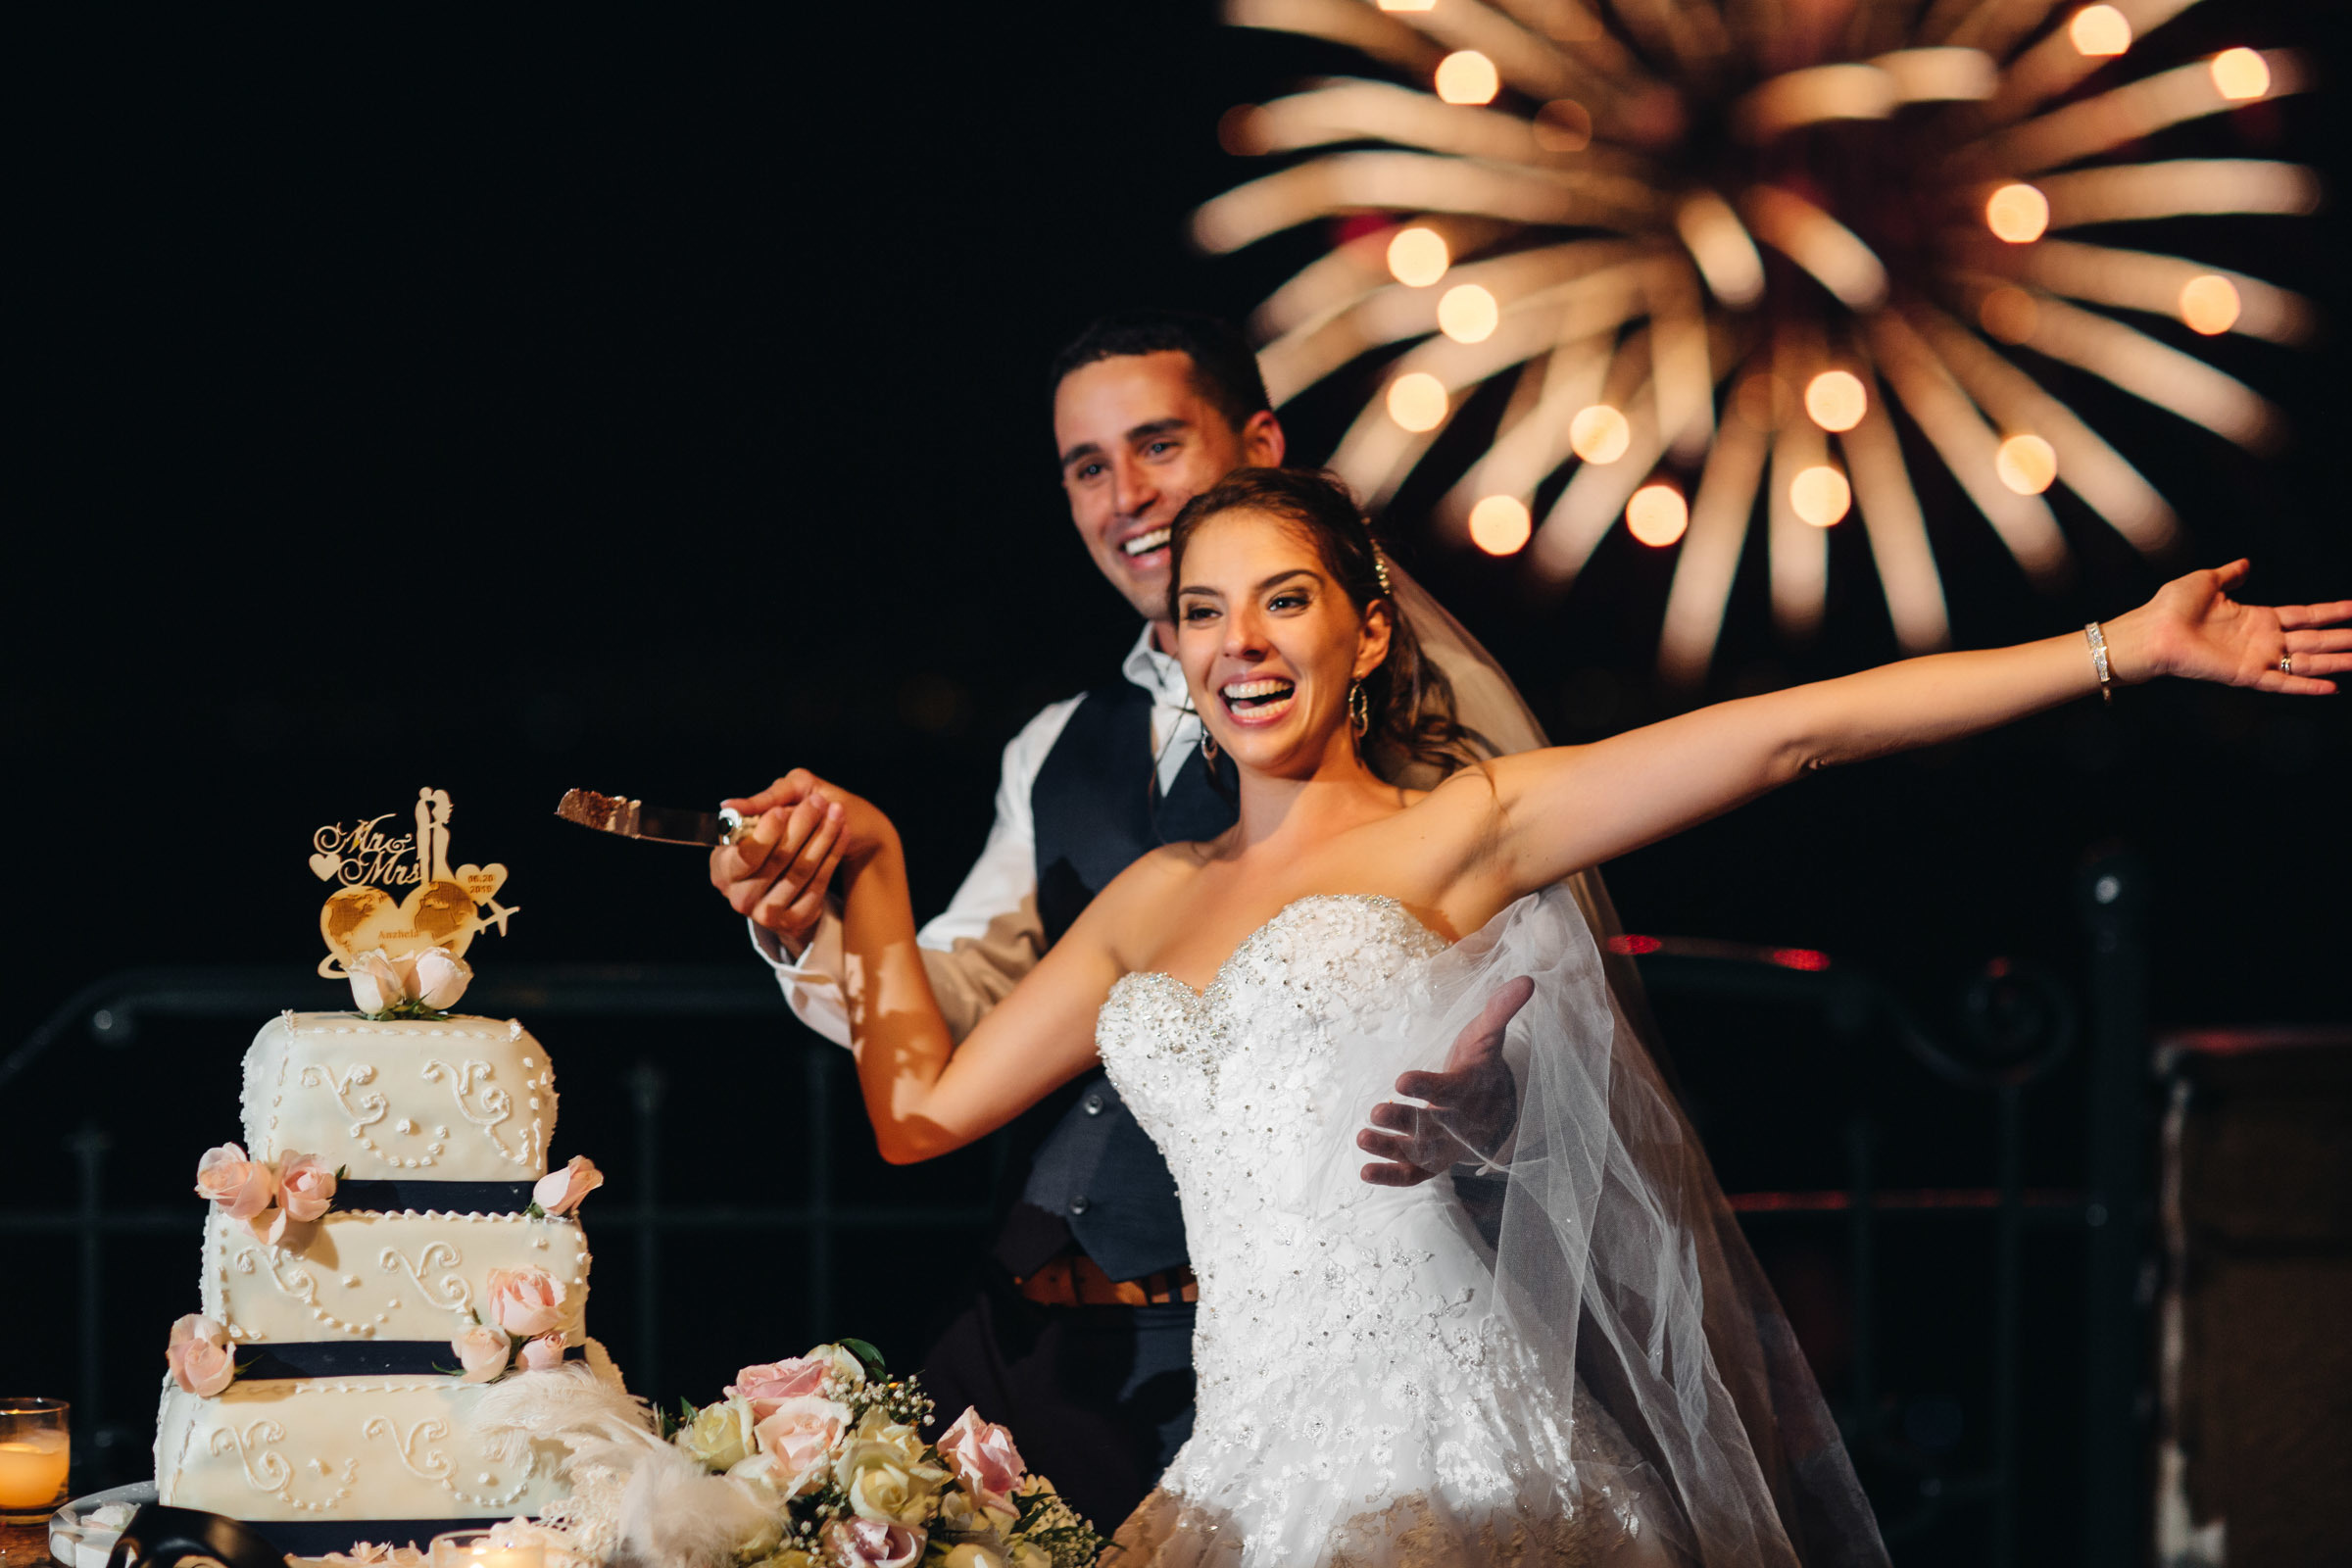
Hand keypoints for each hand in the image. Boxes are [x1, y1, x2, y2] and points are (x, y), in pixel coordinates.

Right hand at [709, 770, 860, 954]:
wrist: (799, 871)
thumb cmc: (775, 835)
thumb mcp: (761, 817)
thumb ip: (752, 808)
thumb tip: (729, 805)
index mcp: (722, 869)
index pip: (745, 856)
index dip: (764, 834)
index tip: (782, 811)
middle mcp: (739, 896)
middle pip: (776, 861)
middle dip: (800, 826)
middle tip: (819, 801)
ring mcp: (767, 913)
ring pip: (801, 870)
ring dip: (823, 837)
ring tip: (836, 811)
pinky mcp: (794, 920)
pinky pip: (818, 884)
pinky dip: (832, 855)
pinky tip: (843, 832)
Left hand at [1356, 975, 1533, 1187]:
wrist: (1495, 1106)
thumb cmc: (1481, 1063)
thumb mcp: (1488, 1034)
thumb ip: (1501, 1009)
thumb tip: (1527, 980)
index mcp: (1470, 1090)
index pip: (1449, 1090)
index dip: (1426, 1086)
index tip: (1400, 1079)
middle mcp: (1459, 1123)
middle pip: (1432, 1125)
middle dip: (1404, 1120)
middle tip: (1376, 1110)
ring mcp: (1446, 1146)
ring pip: (1420, 1152)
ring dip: (1391, 1148)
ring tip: (1361, 1138)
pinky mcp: (1433, 1161)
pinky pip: (1414, 1174)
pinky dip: (1391, 1176)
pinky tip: (1364, 1172)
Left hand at [2124, 561, 2350, 693]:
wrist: (2151, 631)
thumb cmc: (2170, 607)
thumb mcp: (2206, 582)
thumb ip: (2230, 574)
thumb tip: (2245, 563)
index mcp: (2256, 617)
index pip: (2303, 615)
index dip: (2331, 612)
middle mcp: (2261, 639)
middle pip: (2314, 639)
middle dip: (2343, 639)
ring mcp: (2256, 658)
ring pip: (2307, 661)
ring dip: (2336, 662)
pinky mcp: (2245, 674)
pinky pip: (2281, 683)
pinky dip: (2306, 686)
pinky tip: (2331, 687)